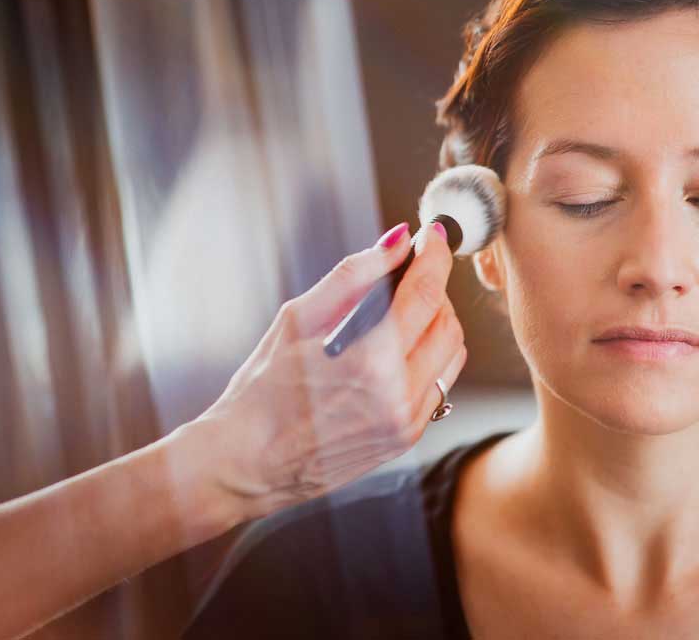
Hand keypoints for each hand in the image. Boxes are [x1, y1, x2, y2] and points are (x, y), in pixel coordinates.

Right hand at [191, 221, 466, 519]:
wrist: (247, 463)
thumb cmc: (262, 390)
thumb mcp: (297, 319)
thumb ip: (354, 275)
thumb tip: (398, 241)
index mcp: (370, 361)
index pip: (426, 293)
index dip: (436, 256)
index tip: (434, 236)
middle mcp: (398, 395)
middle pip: (448, 322)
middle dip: (436, 289)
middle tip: (410, 274)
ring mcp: (406, 423)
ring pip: (451, 355)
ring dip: (437, 323)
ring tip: (403, 312)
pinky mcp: (406, 439)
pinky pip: (439, 385)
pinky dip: (427, 357)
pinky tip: (395, 351)